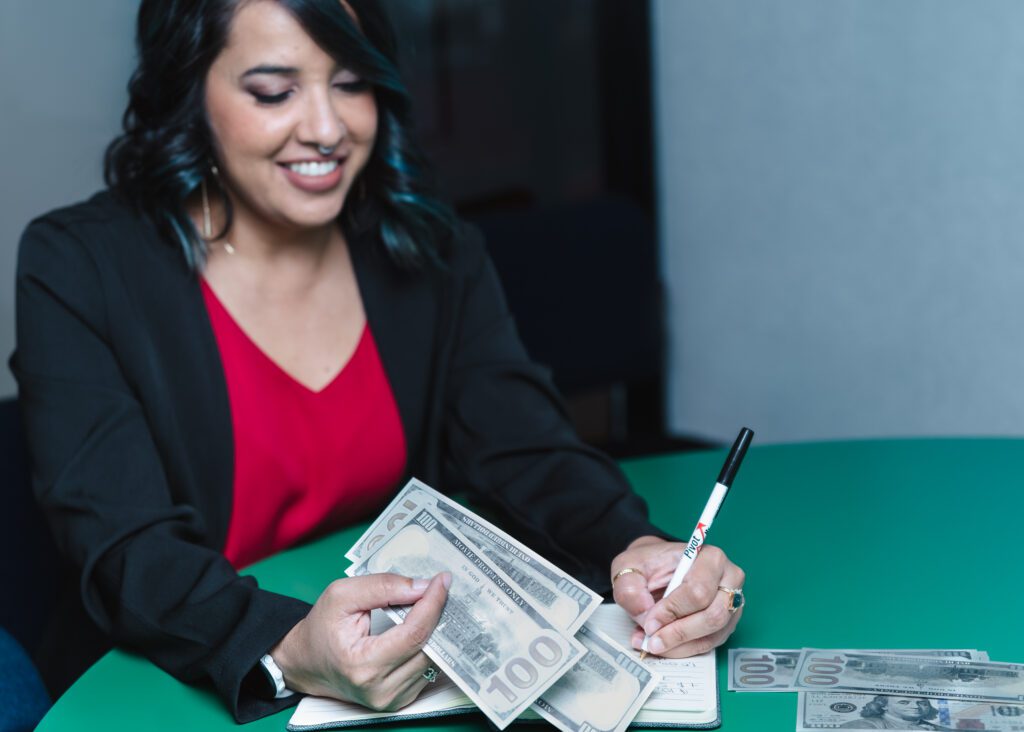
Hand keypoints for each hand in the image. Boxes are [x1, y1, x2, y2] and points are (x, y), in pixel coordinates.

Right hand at [271, 572, 449, 710]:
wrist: (307, 663)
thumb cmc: (321, 628)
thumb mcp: (342, 595)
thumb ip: (383, 587)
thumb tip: (421, 586)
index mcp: (362, 665)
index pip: (413, 633)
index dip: (432, 604)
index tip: (442, 580)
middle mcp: (379, 689)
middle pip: (428, 647)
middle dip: (437, 613)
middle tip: (439, 587)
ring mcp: (390, 699)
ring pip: (432, 660)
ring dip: (435, 630)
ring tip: (430, 604)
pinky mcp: (398, 701)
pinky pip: (426, 670)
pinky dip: (427, 646)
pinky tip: (422, 627)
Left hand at [611, 536, 743, 657]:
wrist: (657, 567)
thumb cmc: (649, 563)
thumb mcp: (629, 566)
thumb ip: (630, 587)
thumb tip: (646, 616)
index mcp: (711, 557)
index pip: (698, 590)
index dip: (673, 611)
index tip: (650, 622)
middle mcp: (729, 579)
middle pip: (712, 615)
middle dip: (679, 632)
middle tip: (652, 640)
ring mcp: (731, 603)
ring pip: (712, 634)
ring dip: (680, 645)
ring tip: (652, 644)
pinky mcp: (726, 623)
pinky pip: (709, 644)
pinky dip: (683, 649)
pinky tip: (663, 645)